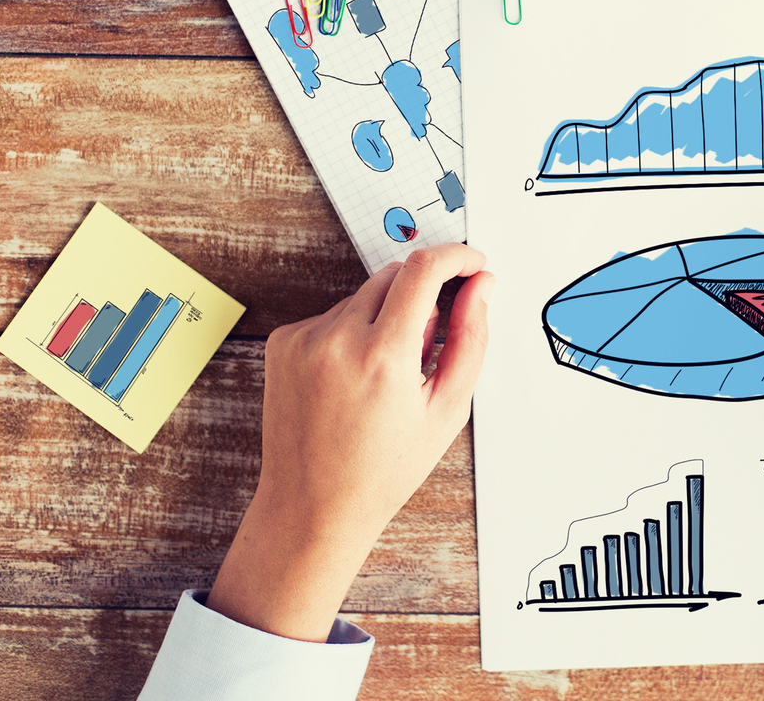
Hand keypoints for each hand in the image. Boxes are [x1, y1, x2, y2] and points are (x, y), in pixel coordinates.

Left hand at [208, 243, 493, 640]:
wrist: (311, 506)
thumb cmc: (382, 470)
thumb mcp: (445, 411)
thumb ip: (470, 340)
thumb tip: (481, 288)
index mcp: (383, 357)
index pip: (425, 269)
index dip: (457, 257)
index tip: (472, 263)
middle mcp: (338, 339)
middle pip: (396, 275)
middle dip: (422, 295)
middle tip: (427, 348)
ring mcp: (304, 339)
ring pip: (364, 295)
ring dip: (385, 318)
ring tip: (384, 378)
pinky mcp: (283, 342)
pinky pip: (332, 315)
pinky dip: (352, 333)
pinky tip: (352, 381)